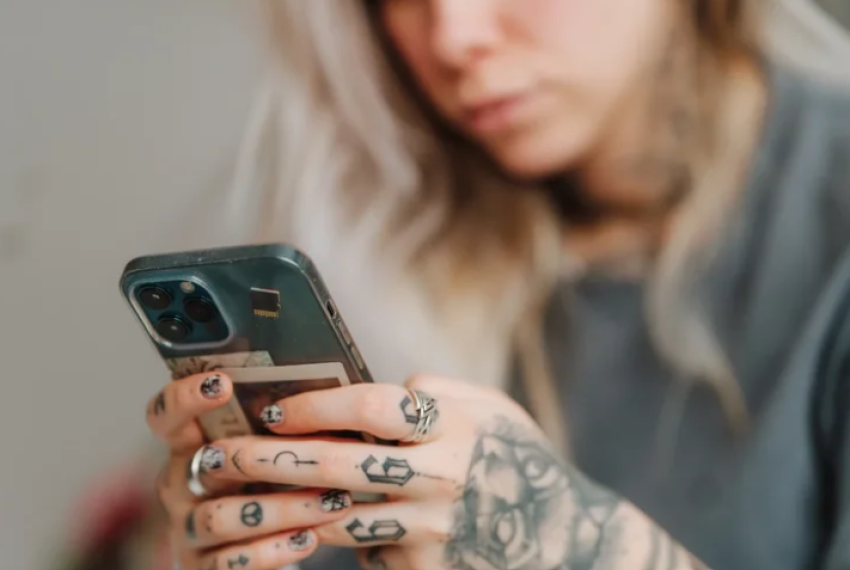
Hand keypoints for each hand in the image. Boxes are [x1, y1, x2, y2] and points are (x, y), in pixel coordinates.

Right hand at [146, 372, 353, 569]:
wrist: (255, 551)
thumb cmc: (269, 485)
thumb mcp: (267, 451)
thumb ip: (279, 427)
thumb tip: (326, 395)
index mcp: (190, 445)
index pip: (166, 415)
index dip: (185, 396)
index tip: (223, 383)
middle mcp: (180, 484)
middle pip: (203, 466)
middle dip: (258, 460)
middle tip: (314, 454)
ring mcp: (187, 528)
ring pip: (220, 518)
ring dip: (282, 509)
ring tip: (332, 501)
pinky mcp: (201, 567)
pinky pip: (230, 562)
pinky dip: (273, 551)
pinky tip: (309, 538)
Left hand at [198, 375, 623, 569]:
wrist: (560, 538)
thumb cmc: (519, 460)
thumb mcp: (493, 411)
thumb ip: (438, 392)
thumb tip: (389, 386)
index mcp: (454, 426)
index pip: (373, 407)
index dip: (318, 403)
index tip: (274, 405)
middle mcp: (438, 476)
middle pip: (337, 463)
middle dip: (268, 458)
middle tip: (214, 454)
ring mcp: (428, 527)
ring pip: (335, 513)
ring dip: (275, 506)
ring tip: (225, 498)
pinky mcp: (421, 565)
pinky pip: (360, 546)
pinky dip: (319, 536)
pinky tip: (280, 529)